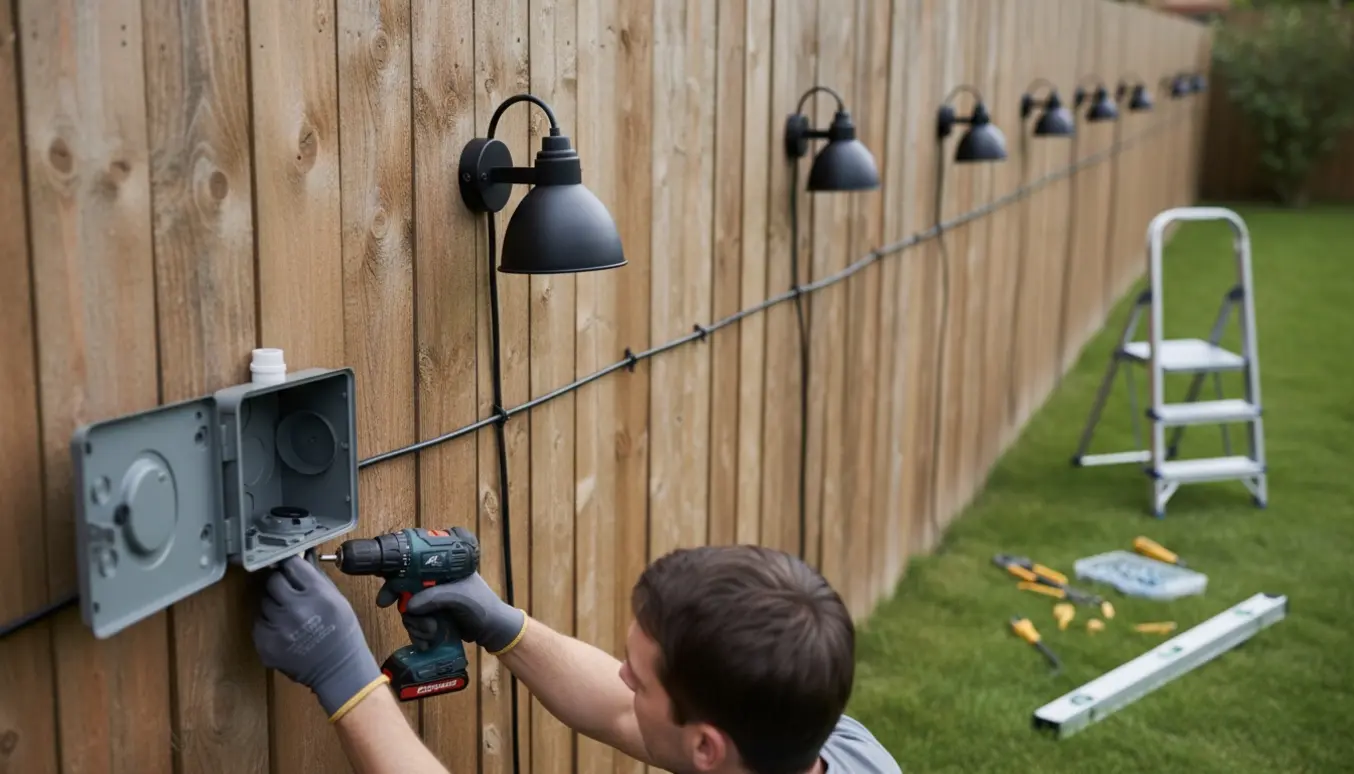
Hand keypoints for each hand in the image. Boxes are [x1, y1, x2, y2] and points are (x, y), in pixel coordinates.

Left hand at [253, 555, 386, 719]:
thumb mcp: (337, 599)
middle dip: (280, 585)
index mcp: (317, 593)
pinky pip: (259, 623)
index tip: (290, 569)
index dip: (290, 566)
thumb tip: (299, 557)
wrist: (338, 669)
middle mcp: (296, 608)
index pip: (290, 565)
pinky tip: (284, 631)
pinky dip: (269, 625)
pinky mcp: (266, 644)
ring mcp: (279, 628)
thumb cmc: (342, 632)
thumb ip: (316, 578)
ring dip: (274, 605)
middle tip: (290, 595)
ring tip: (290, 617)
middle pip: (272, 582)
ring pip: (264, 602)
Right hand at [377, 571, 525, 654]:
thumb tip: (409, 606)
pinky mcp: (433, 617)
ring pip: (410, 612)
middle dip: (407, 609)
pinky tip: (428, 641)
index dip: (396, 581)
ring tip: (431, 633)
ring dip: (416, 626)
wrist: (492, 631)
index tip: (386, 597)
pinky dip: (419, 634)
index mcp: (442, 569)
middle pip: (406, 592)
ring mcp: (433, 601)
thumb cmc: (482, 607)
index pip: (412, 568)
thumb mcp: (459, 597)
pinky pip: (416, 624)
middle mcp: (435, 583)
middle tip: (411, 620)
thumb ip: (434, 598)